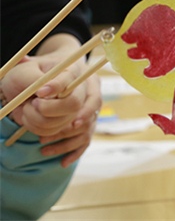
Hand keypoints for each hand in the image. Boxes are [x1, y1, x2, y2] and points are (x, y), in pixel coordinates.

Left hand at [1, 34, 101, 166]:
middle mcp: (90, 90)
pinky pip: (86, 141)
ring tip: (41, 145)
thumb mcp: (32, 66)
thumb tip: (32, 77)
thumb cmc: (41, 71)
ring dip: (64, 138)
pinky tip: (62, 162)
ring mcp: (90, 109)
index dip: (58, 86)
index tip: (41, 93)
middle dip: (60, 115)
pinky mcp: (88, 124)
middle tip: (38, 118)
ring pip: (85, 127)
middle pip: (82, 105)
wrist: (53, 77)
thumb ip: (30, 68)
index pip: (72, 79)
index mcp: (78, 72)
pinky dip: (75, 152)